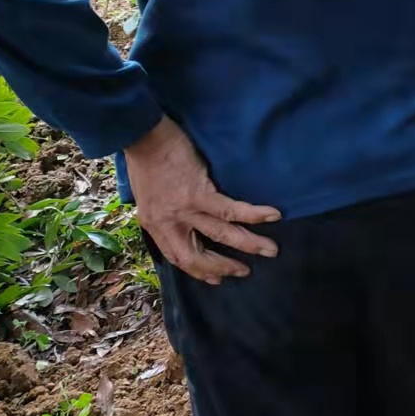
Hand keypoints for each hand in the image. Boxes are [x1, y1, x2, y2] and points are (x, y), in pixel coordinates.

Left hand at [125, 116, 280, 284]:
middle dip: (223, 267)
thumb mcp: (147, 196)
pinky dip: (253, 214)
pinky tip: (272, 215)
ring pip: (221, 234)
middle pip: (197, 256)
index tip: (216, 280)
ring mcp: (184, 209)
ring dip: (248, 244)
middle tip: (245, 272)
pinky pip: (230, 209)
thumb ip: (164, 213)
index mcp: (154, 224)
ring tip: (271, 250)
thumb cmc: (144, 160)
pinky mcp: (199, 192)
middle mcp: (168, 223)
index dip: (200, 271)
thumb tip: (184, 221)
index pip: (179, 258)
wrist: (142, 135)